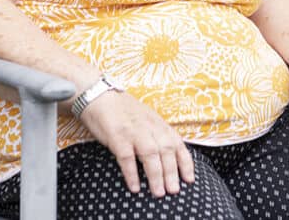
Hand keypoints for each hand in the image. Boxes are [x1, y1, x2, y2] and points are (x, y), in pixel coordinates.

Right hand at [79, 91, 194, 196]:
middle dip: (172, 173)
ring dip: (156, 176)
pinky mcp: (116, 136)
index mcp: (158, 123)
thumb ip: (157, 134)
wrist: (99, 95)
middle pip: (166, 150)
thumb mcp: (146, 118)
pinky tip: (134, 187)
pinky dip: (132, 173)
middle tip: (174, 191)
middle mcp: (149, 126)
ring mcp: (133, 131)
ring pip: (150, 154)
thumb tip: (168, 158)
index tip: (190, 180)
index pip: (177, 144)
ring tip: (159, 193)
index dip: (185, 163)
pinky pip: (126, 157)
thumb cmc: (123, 111)